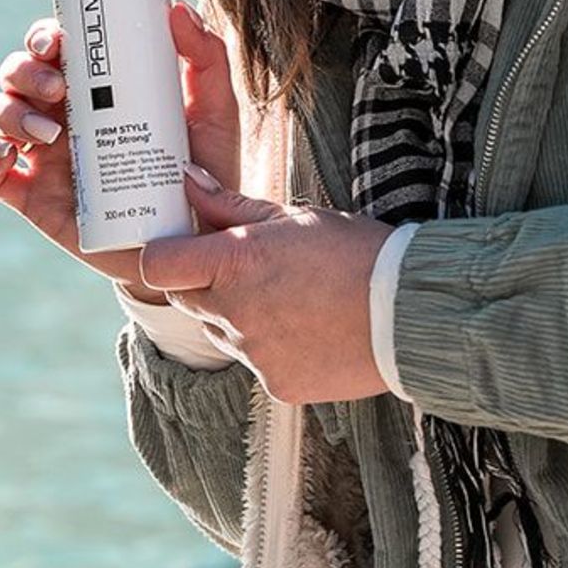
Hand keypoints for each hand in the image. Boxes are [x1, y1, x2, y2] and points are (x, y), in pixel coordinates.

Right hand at [0, 3, 241, 286]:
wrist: (193, 239)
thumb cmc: (203, 167)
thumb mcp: (215, 110)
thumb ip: (207, 57)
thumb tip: (178, 9)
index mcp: (96, 85)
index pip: (54, 46)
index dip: (44, 35)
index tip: (60, 41)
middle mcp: (62, 113)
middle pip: (18, 74)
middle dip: (27, 72)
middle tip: (60, 90)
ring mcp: (44, 154)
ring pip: (0, 115)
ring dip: (10, 113)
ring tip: (49, 134)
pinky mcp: (33, 197)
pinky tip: (6, 158)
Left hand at [136, 171, 391, 404]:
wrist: (410, 313)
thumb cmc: (355, 253)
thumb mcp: (293, 218)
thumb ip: (231, 206)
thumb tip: (188, 181)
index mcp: (235, 263)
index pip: (158, 265)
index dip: (164, 255)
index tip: (182, 249)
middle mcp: (235, 313)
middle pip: (186, 299)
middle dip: (205, 283)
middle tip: (250, 269)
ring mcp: (253, 354)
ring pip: (221, 332)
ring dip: (240, 315)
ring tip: (292, 299)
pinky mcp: (275, 385)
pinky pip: (256, 362)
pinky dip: (272, 347)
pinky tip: (309, 329)